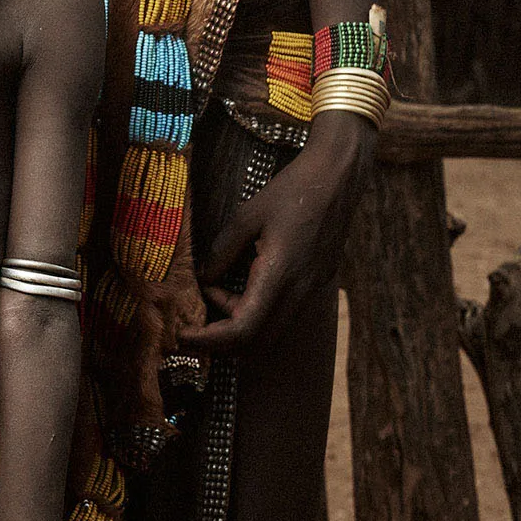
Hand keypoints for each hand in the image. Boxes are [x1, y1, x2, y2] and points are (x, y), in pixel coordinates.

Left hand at [190, 112, 375, 354]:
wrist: (337, 178)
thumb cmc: (291, 190)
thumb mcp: (246, 215)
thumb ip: (222, 251)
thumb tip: (204, 278)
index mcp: (279, 274)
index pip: (243, 329)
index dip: (210, 340)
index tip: (183, 335)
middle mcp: (299, 290)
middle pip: (258, 342)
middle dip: (222, 341)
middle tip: (193, 325)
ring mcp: (312, 289)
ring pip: (272, 330)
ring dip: (239, 323)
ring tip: (215, 292)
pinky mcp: (316, 282)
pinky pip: (283, 312)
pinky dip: (256, 311)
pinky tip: (239, 285)